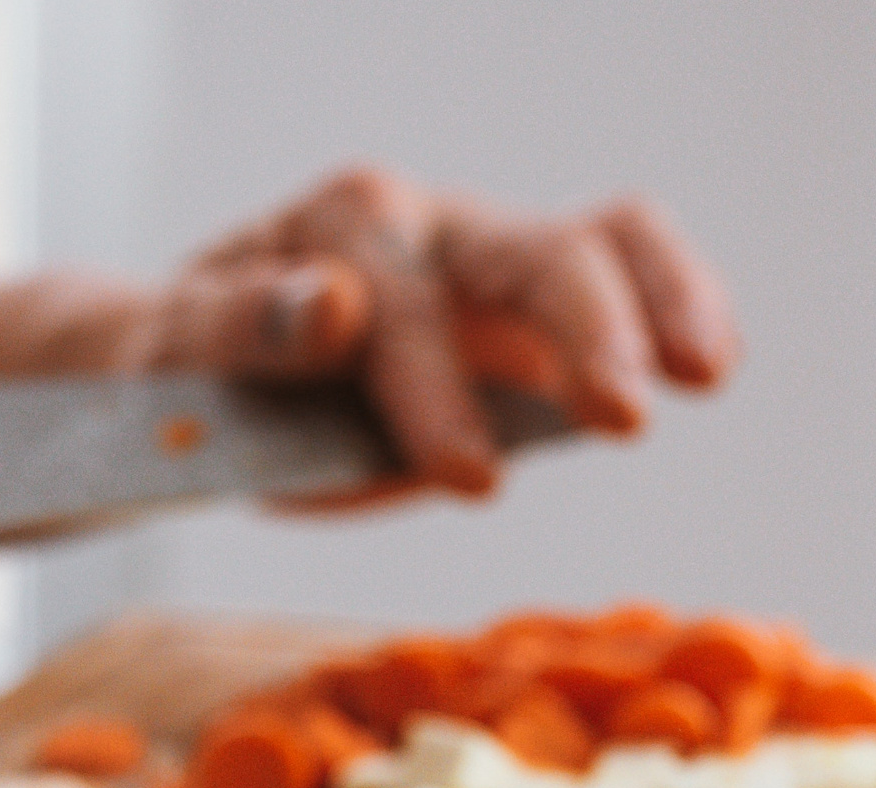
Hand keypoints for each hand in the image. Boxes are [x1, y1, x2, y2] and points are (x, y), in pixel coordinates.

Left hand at [135, 165, 738, 497]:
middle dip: (581, 333)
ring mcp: (478, 260)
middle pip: (530, 252)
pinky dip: (673, 308)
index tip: (466, 475)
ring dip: (660, 304)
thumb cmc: (175, 364)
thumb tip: (336, 304)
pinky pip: (617, 272)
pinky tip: (705, 363)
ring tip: (703, 376)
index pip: (402, 305)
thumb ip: (241, 330)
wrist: (184, 363)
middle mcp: (421, 224)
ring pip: (601, 241)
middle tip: (621, 419)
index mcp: (336, 227)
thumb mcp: (169, 352)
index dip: (434, 389)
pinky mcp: (515, 309)